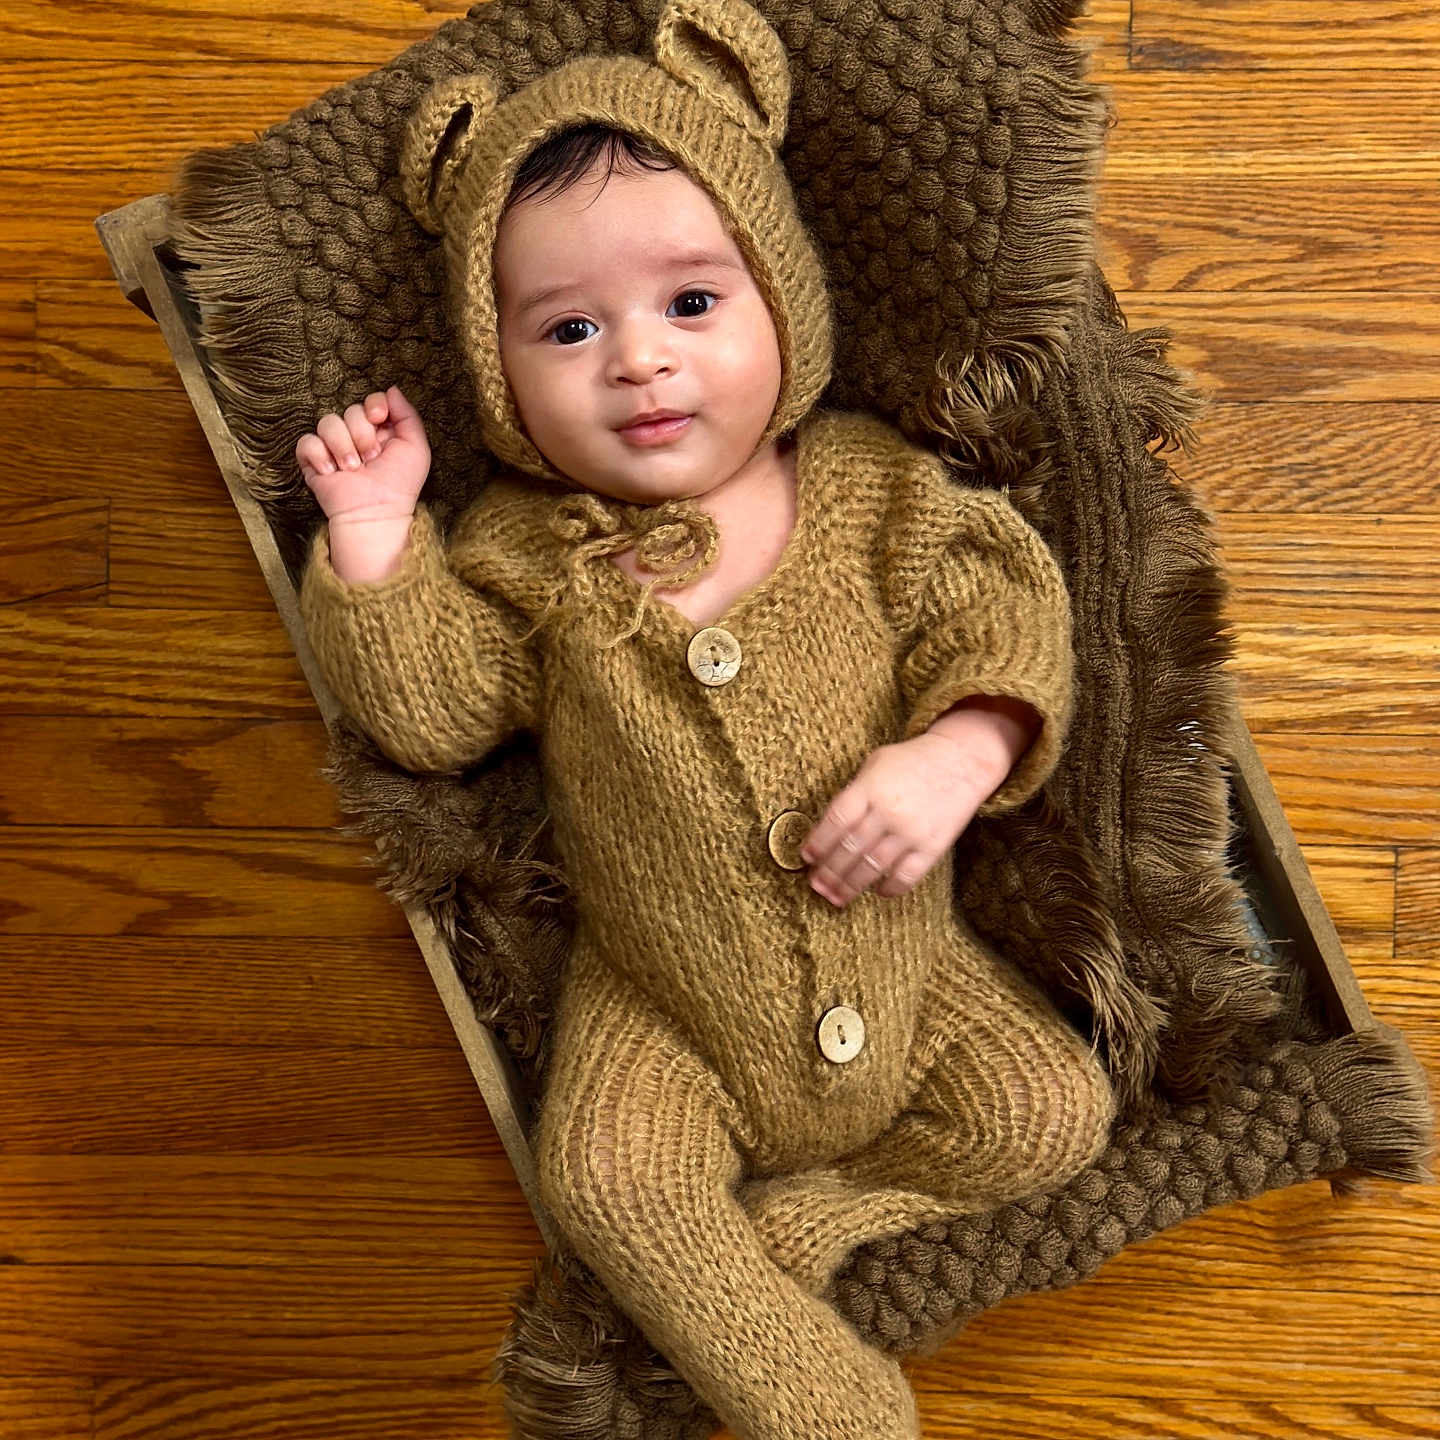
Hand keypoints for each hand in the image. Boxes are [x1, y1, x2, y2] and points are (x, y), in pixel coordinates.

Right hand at [295, 385, 431, 523]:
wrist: (376, 512)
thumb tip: (391, 389)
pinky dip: (320, 455)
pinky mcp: (313, 461)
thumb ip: (408, 415)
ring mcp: (333, 447)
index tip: (379, 418)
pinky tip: (332, 471)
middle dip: (363, 434)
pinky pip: (307, 441)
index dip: (374, 405)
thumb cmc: (399, 484)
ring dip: (343, 446)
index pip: (371, 401)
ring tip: (354, 469)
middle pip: (351, 410)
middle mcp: (356, 436)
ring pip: (328, 422)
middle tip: (372, 459)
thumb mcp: (416, 447)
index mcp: (380, 431)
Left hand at [801, 734, 999, 907]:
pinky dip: (888, 889)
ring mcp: (911, 832)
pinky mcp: (932, 847)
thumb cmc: (910, 762)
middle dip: (829, 871)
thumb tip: (827, 830)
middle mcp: (889, 811)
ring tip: (835, 897)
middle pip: (850, 849)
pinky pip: (905, 877)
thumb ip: (853, 794)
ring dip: (850, 886)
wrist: (961, 762)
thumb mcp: (876, 764)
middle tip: (815, 886)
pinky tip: (876, 891)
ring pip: (873, 867)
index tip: (806, 857)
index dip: (818, 842)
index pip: (836, 820)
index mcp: (871, 787)